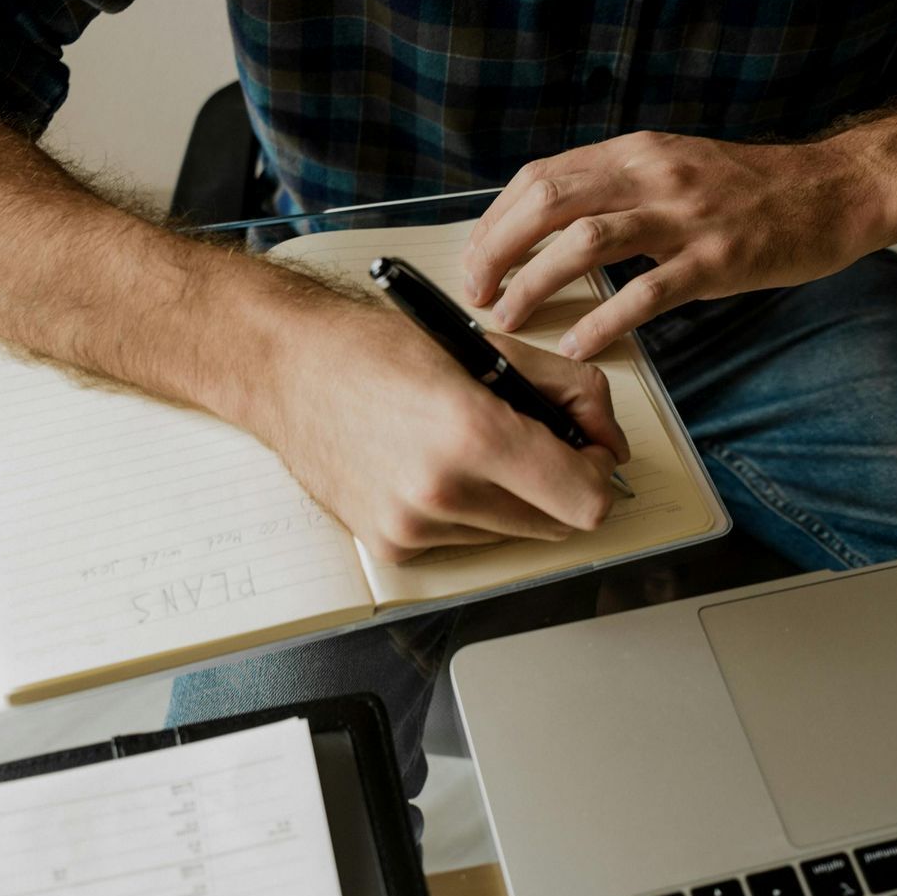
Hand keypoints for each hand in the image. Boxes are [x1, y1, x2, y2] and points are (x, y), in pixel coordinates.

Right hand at [263, 302, 628, 562]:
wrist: (285, 368)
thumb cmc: (377, 348)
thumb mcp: (487, 348)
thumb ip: (569, 391)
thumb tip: (611, 441)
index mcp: (474, 433)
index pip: (585, 501)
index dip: (598, 474)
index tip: (586, 451)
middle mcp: (443, 491)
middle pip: (557, 525)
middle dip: (559, 484)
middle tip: (532, 441)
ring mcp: (414, 527)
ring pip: (513, 534)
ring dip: (511, 498)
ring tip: (469, 448)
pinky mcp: (392, 547)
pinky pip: (466, 541)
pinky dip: (468, 511)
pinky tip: (433, 468)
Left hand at [462, 130, 891, 358]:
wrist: (833, 190)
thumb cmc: (751, 188)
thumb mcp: (674, 166)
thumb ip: (617, 186)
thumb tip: (552, 223)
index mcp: (635, 151)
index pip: (540, 177)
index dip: (495, 220)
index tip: (475, 258)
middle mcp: (652, 174)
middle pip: (547, 203)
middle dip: (497, 249)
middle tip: (476, 292)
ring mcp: (685, 217)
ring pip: (584, 243)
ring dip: (535, 283)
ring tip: (509, 318)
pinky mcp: (717, 260)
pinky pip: (646, 293)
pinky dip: (604, 321)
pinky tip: (580, 344)